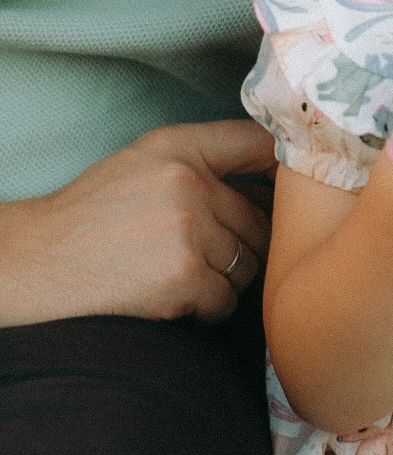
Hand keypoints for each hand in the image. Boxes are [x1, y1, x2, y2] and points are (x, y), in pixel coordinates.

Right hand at [0, 120, 275, 325]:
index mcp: (180, 148)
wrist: (41, 261)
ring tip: (185, 275)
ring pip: (247, 263)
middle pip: (259, 220)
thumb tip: (276, 168)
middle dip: (242, 244)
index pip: (259, 145)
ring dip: (225, 279)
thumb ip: (206, 155)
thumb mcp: (145, 159)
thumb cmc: (94, 212)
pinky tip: (178, 300)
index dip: (283, 171)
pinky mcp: (184, 276)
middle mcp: (190, 182)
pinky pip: (226, 299)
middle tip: (210, 256)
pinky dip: (207, 309)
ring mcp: (189, 230)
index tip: (289, 193)